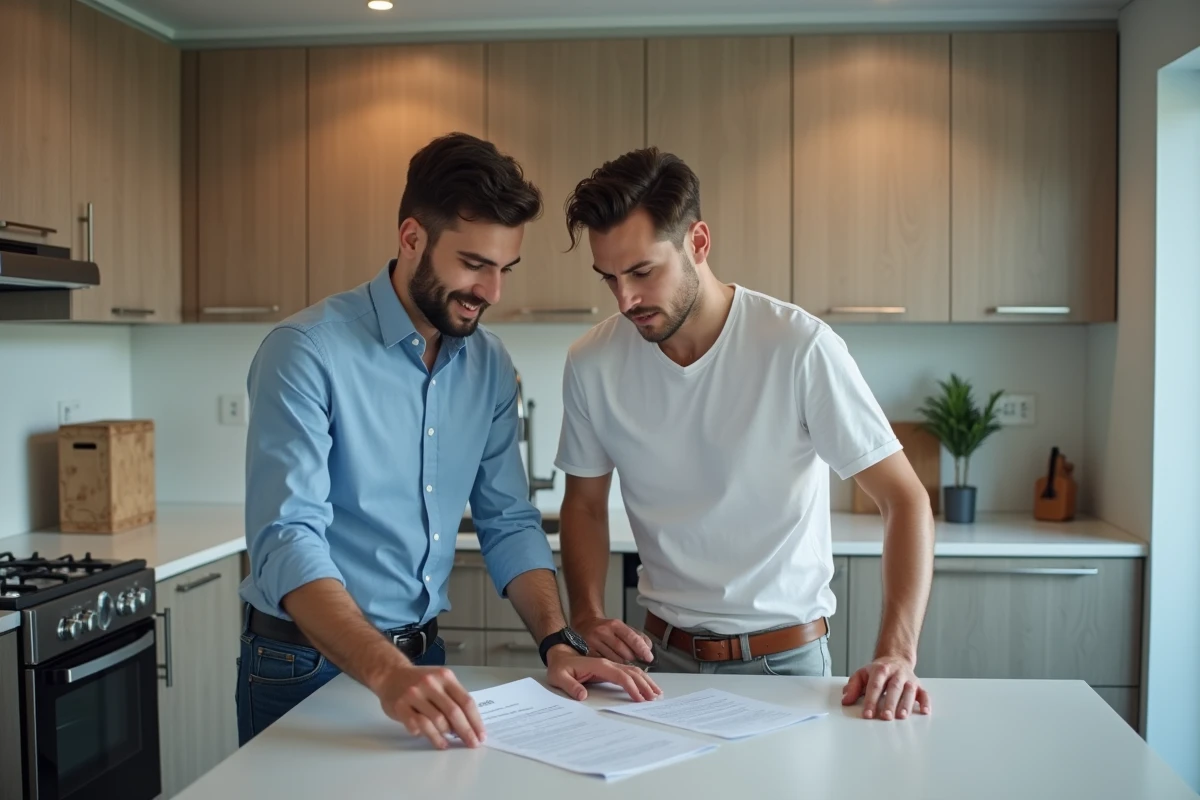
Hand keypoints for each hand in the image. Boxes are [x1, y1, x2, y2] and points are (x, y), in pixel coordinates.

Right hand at [376, 665, 486, 748]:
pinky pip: (418, 726)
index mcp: (445, 677)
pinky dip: (429, 735)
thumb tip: (469, 725)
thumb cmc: (419, 681)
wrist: (390, 675)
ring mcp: (414, 694)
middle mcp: (431, 683)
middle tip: (471, 744)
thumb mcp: (440, 681)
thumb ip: (453, 698)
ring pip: (436, 721)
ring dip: (445, 735)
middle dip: (465, 731)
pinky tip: (434, 739)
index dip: (475, 721)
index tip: (481, 735)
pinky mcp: (400, 706)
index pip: (466, 701)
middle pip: (453, 712)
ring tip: (448, 742)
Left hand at [545, 645, 662, 701]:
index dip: (631, 687)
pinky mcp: (609, 669)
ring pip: (633, 671)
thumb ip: (570, 686)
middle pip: (631, 672)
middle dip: (644, 684)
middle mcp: (607, 663)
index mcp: (598, 665)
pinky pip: (628, 673)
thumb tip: (582, 695)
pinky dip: (639, 679)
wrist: (558, 655)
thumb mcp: (559, 677)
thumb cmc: (559, 667)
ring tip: (656, 692)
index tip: (639, 698)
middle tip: (655, 698)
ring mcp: (609, 665)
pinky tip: (645, 686)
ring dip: (645, 681)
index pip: (620, 676)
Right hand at [574, 616, 653, 662]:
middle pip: (623, 651)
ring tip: (626, 665)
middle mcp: (603, 632)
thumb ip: (637, 636)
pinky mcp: (587, 652)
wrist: (585, 624)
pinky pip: (604, 663)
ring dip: (623, 665)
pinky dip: (611, 667)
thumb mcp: (622, 628)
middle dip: (633, 659)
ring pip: (614, 659)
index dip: (642, 649)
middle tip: (638, 663)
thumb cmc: (606, 629)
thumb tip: (648, 648)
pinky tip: (614, 667)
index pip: (631, 637)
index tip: (649, 657)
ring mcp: (593, 642)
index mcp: (614, 624)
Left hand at [842, 656, 930, 720]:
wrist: (896, 659)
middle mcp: (896, 673)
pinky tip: (924, 712)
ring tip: (901, 716)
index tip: (867, 714)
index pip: (875, 686)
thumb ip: (852, 687)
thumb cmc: (877, 671)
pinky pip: (924, 693)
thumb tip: (845, 700)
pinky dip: (925, 702)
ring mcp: (908, 679)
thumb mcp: (862, 674)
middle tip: (886, 717)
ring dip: (906, 704)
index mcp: (880, 670)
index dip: (871, 700)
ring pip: (909, 690)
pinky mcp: (919, 685)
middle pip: (893, 688)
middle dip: (890, 703)